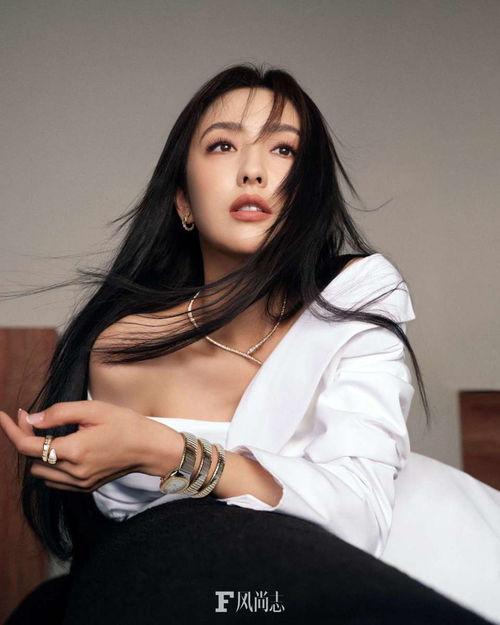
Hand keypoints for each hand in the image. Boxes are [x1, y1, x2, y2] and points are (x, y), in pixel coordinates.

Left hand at [0, 400, 181, 491]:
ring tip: (49, 434)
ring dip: (37, 453)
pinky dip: (49, 465)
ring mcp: (79, 483)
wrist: (150, 448)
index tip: (5, 415)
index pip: (28, 445)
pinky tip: (61, 449)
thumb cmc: (125, 424)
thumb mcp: (94, 409)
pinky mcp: (85, 488)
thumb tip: (32, 419)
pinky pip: (53, 480)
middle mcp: (73, 472)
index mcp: (74, 450)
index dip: (12, 429)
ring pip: (40, 472)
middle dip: (27, 437)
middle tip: (33, 417)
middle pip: (31, 459)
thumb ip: (60, 413)